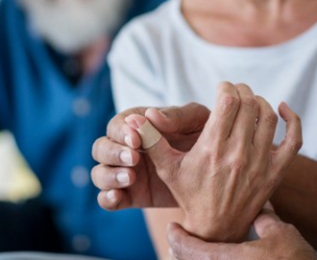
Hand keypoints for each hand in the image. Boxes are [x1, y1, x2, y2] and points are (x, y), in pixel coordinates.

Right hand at [91, 102, 210, 209]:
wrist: (217, 171)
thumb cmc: (205, 136)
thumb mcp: (196, 121)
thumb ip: (176, 116)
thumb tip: (152, 116)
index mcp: (138, 126)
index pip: (117, 124)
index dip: (122, 131)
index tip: (137, 139)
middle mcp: (126, 148)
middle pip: (101, 148)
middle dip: (113, 152)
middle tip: (134, 158)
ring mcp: (126, 172)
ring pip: (99, 173)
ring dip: (109, 175)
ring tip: (130, 177)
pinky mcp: (130, 196)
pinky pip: (108, 199)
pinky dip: (107, 198)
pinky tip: (118, 196)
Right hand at [139, 82, 301, 241]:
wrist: (215, 229)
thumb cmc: (189, 193)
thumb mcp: (168, 169)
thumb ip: (151, 141)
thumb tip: (136, 119)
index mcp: (212, 149)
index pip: (227, 101)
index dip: (226, 88)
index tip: (221, 89)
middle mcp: (238, 154)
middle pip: (249, 104)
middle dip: (242, 91)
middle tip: (234, 93)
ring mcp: (260, 163)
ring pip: (268, 117)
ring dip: (261, 102)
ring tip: (249, 103)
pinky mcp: (275, 172)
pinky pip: (294, 139)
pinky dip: (292, 119)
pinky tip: (282, 109)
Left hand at [168, 203, 316, 259]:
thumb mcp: (280, 234)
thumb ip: (264, 219)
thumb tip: (258, 209)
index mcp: (223, 259)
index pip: (186, 249)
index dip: (176, 237)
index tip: (173, 227)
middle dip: (181, 251)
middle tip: (177, 241)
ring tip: (195, 252)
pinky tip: (219, 259)